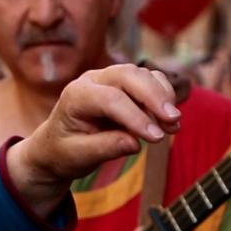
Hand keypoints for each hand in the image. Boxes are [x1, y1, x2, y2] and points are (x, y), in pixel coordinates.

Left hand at [7, 64, 180, 217]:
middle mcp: (92, 81)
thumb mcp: (78, 156)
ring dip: (163, 97)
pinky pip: (150, 80)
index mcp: (75, 96)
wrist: (57, 145)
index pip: (110, 99)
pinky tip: (168, 119)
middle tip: (173, 121)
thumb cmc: (64, 151)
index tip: (156, 138)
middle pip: (129, 75)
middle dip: (155, 97)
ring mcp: (109, 78)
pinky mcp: (125, 83)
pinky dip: (164, 95)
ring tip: (173, 126)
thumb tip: (135, 143)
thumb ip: (104, 148)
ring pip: (143, 75)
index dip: (135, 117)